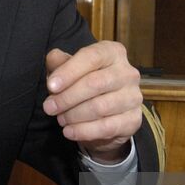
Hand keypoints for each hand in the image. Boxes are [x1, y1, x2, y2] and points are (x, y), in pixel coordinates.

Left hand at [43, 42, 142, 162]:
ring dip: (74, 115)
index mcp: (113, 52)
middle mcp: (128, 72)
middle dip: (67, 97)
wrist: (105, 115)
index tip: (51, 86)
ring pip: (100, 107)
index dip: (69, 71)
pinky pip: (107, 127)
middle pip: (95, 83)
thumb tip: (53, 57)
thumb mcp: (70, 70)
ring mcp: (134, 97)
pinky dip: (84, 131)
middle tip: (49, 107)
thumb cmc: (85, 84)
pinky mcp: (134, 120)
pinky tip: (70, 132)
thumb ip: (60, 62)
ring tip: (60, 119)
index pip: (92, 57)